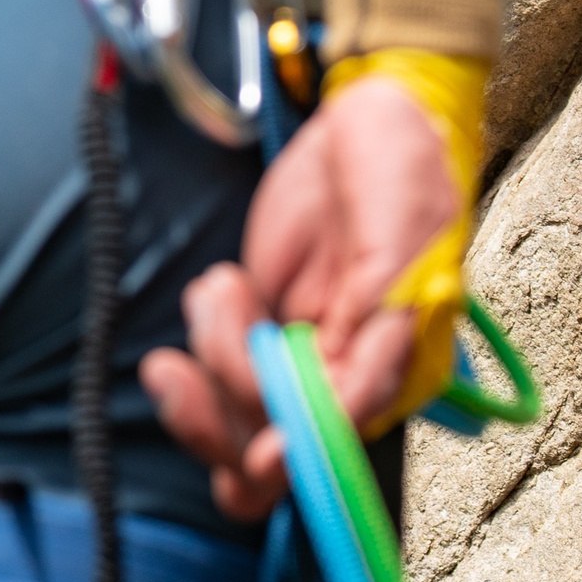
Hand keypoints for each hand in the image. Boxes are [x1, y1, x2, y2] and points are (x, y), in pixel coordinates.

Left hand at [140, 74, 461, 519]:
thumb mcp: (395, 263)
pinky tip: (220, 287)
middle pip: (263, 460)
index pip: (330, 459)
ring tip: (221, 288)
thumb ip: (363, 354)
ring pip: (230, 412)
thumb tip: (321, 435)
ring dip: (211, 352)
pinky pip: (214, 362)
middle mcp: (346, 383)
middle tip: (176, 370)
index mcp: (392, 381)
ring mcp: (299, 356)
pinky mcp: (262, 323)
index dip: (285, 465)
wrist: (375, 116)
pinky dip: (205, 327)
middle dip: (215, 417)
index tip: (255, 451)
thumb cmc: (405, 181)